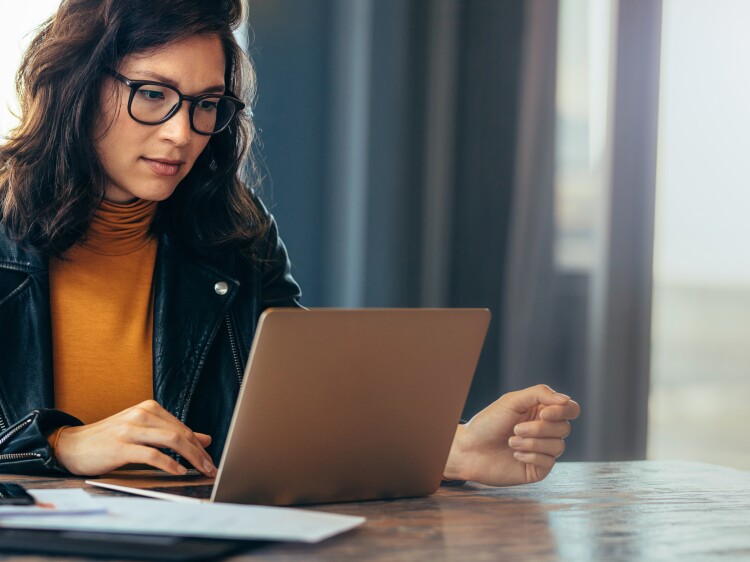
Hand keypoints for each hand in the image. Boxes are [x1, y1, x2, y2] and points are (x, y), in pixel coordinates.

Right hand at [55, 400, 216, 476]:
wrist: (71, 445)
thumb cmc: (109, 440)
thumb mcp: (143, 432)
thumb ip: (172, 433)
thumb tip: (205, 439)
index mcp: (149, 408)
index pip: (183, 427)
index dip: (199, 445)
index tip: (210, 460)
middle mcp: (142, 414)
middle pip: (181, 433)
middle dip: (200, 453)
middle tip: (211, 468)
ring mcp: (131, 429)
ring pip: (172, 441)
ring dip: (191, 458)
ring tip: (201, 471)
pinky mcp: (121, 446)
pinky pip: (152, 455)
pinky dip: (169, 464)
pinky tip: (178, 472)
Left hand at [443, 384, 579, 485]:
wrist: (469, 449)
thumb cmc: (488, 423)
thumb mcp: (512, 401)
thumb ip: (540, 394)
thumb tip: (566, 400)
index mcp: (542, 412)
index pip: (570, 409)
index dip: (562, 411)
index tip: (543, 414)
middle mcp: (546, 431)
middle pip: (564, 428)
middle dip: (539, 428)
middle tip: (516, 429)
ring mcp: (543, 450)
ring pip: (558, 446)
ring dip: (532, 443)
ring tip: (511, 441)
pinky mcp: (538, 469)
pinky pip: (549, 462)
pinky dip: (531, 455)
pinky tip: (515, 454)